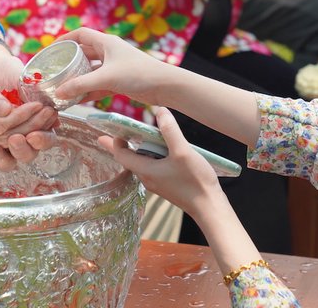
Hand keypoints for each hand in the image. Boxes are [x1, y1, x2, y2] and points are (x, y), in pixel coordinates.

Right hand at [0, 64, 56, 170]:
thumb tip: (7, 109)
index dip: (20, 116)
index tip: (37, 105)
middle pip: (6, 140)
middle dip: (31, 126)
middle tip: (49, 111)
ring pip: (10, 151)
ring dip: (31, 138)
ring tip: (47, 120)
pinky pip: (7, 150)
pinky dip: (24, 141)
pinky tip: (39, 129)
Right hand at [54, 28, 173, 108]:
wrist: (165, 86)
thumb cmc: (138, 74)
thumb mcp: (106, 78)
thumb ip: (81, 85)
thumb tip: (59, 93)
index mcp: (106, 42)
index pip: (80, 34)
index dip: (64, 39)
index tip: (50, 50)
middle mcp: (110, 52)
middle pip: (84, 53)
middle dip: (69, 62)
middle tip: (53, 71)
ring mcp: (115, 67)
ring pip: (91, 70)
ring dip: (78, 78)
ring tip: (62, 87)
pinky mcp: (120, 81)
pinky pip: (99, 84)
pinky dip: (88, 90)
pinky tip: (77, 99)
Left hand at [98, 106, 225, 222]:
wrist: (208, 207)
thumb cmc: (194, 181)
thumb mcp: (182, 151)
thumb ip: (170, 130)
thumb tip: (159, 110)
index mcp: (146, 170)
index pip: (121, 155)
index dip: (114, 143)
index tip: (108, 131)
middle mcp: (148, 178)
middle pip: (130, 159)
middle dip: (123, 145)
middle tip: (117, 131)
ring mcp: (158, 183)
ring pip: (142, 163)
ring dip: (139, 150)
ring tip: (141, 136)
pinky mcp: (167, 184)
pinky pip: (153, 167)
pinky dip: (151, 155)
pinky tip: (162, 149)